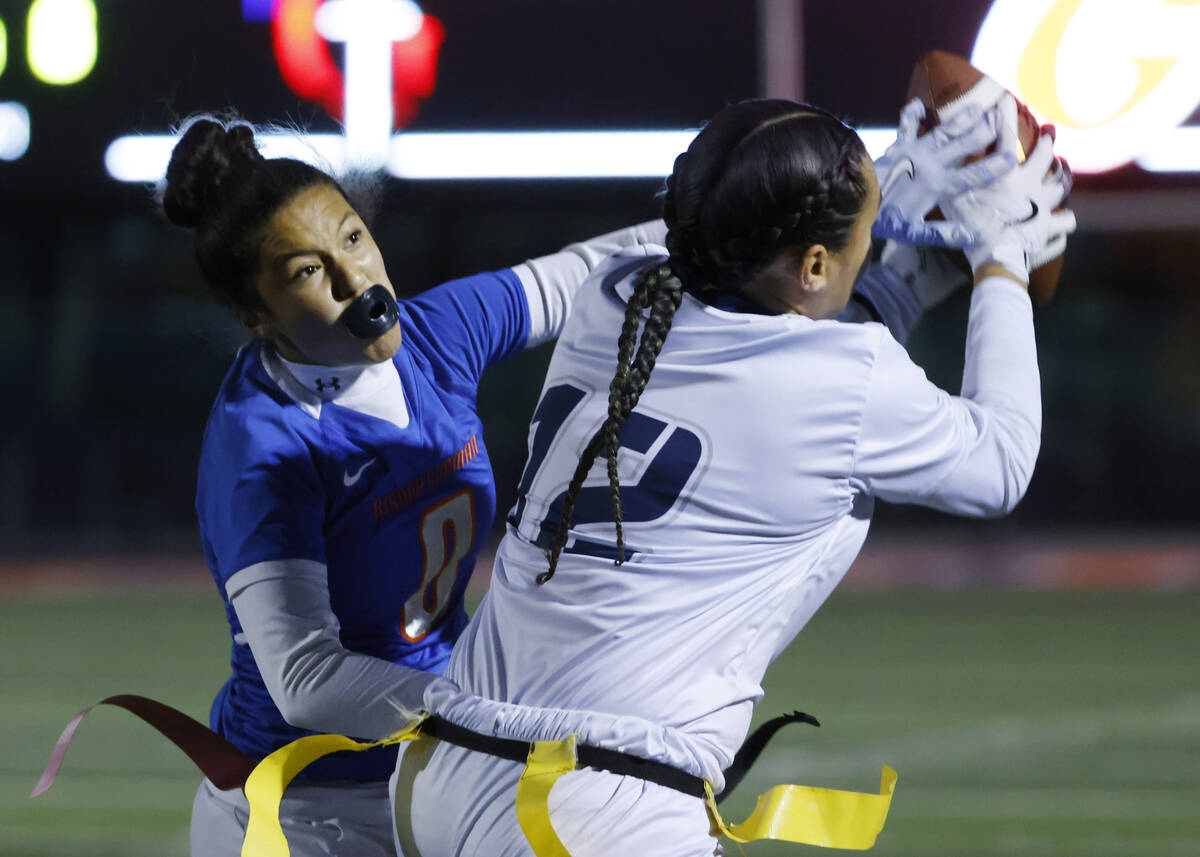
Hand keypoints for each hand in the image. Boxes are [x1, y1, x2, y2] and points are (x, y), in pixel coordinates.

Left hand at [872, 98, 1017, 247]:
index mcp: (939, 185)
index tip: (1012, 157)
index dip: (995, 166)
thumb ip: (945, 233)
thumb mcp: (914, 233)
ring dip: (962, 118)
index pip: (974, 175)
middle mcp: (931, 163)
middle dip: (986, 130)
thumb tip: (974, 236)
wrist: (855, 200)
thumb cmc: (884, 219)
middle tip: (1003, 116)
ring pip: (944, 131)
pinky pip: (907, 127)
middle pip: (965, 144)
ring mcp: (914, 151)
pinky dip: (911, 115)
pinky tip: (917, 103)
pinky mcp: (897, 146)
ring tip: (979, 105)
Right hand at [941, 96, 1076, 281]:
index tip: (1007, 99)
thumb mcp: (953, 202)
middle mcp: (1029, 185)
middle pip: (1045, 156)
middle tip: (1050, 130)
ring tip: (1064, 167)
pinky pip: (1065, 220)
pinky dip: (1065, 219)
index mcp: (1006, 175)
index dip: (1005, 116)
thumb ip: (951, 181)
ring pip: (1061, 184)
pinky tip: (1064, 217)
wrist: (996, 257)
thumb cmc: (973, 228)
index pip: (1006, 138)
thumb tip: (938, 165)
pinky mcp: (1049, 226)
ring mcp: (1043, 205)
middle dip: (1048, 140)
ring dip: (1063, 174)